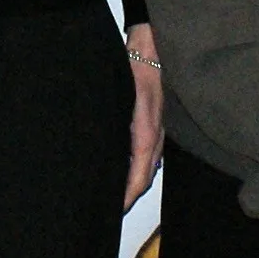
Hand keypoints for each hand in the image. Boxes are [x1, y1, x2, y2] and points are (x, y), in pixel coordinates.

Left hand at [121, 26, 162, 209]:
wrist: (153, 46)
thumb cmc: (136, 68)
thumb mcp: (122, 97)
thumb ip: (115, 125)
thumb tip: (100, 153)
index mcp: (146, 134)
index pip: (139, 177)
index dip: (127, 197)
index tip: (114, 210)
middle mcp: (156, 137)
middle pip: (144, 176)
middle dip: (129, 195)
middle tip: (110, 210)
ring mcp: (157, 131)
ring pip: (147, 166)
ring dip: (133, 182)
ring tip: (115, 195)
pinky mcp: (154, 124)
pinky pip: (148, 153)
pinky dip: (137, 166)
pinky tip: (123, 168)